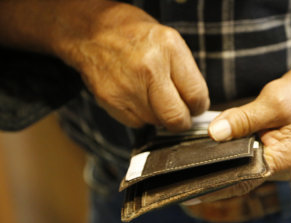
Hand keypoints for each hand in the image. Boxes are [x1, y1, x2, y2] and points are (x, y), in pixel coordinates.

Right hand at [52, 1, 208, 130]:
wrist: (91, 31)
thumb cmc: (134, 35)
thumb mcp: (169, 41)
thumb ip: (185, 74)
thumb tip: (196, 105)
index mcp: (169, 48)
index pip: (196, 95)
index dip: (198, 106)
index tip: (195, 107)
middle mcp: (149, 68)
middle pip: (176, 118)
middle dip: (181, 121)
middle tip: (180, 115)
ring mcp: (127, 86)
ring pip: (156, 122)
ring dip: (158, 116)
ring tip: (151, 95)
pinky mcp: (110, 100)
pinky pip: (136, 122)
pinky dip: (140, 115)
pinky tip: (135, 96)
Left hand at [184, 64, 290, 204]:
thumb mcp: (272, 103)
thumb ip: (243, 119)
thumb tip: (215, 133)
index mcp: (281, 161)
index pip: (242, 181)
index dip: (216, 185)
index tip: (191, 188)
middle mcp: (276, 167)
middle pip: (239, 175)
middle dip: (214, 172)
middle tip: (183, 172)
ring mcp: (272, 160)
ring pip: (239, 165)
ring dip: (220, 160)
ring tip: (191, 162)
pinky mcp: (268, 151)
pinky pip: (244, 155)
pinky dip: (229, 150)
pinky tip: (212, 145)